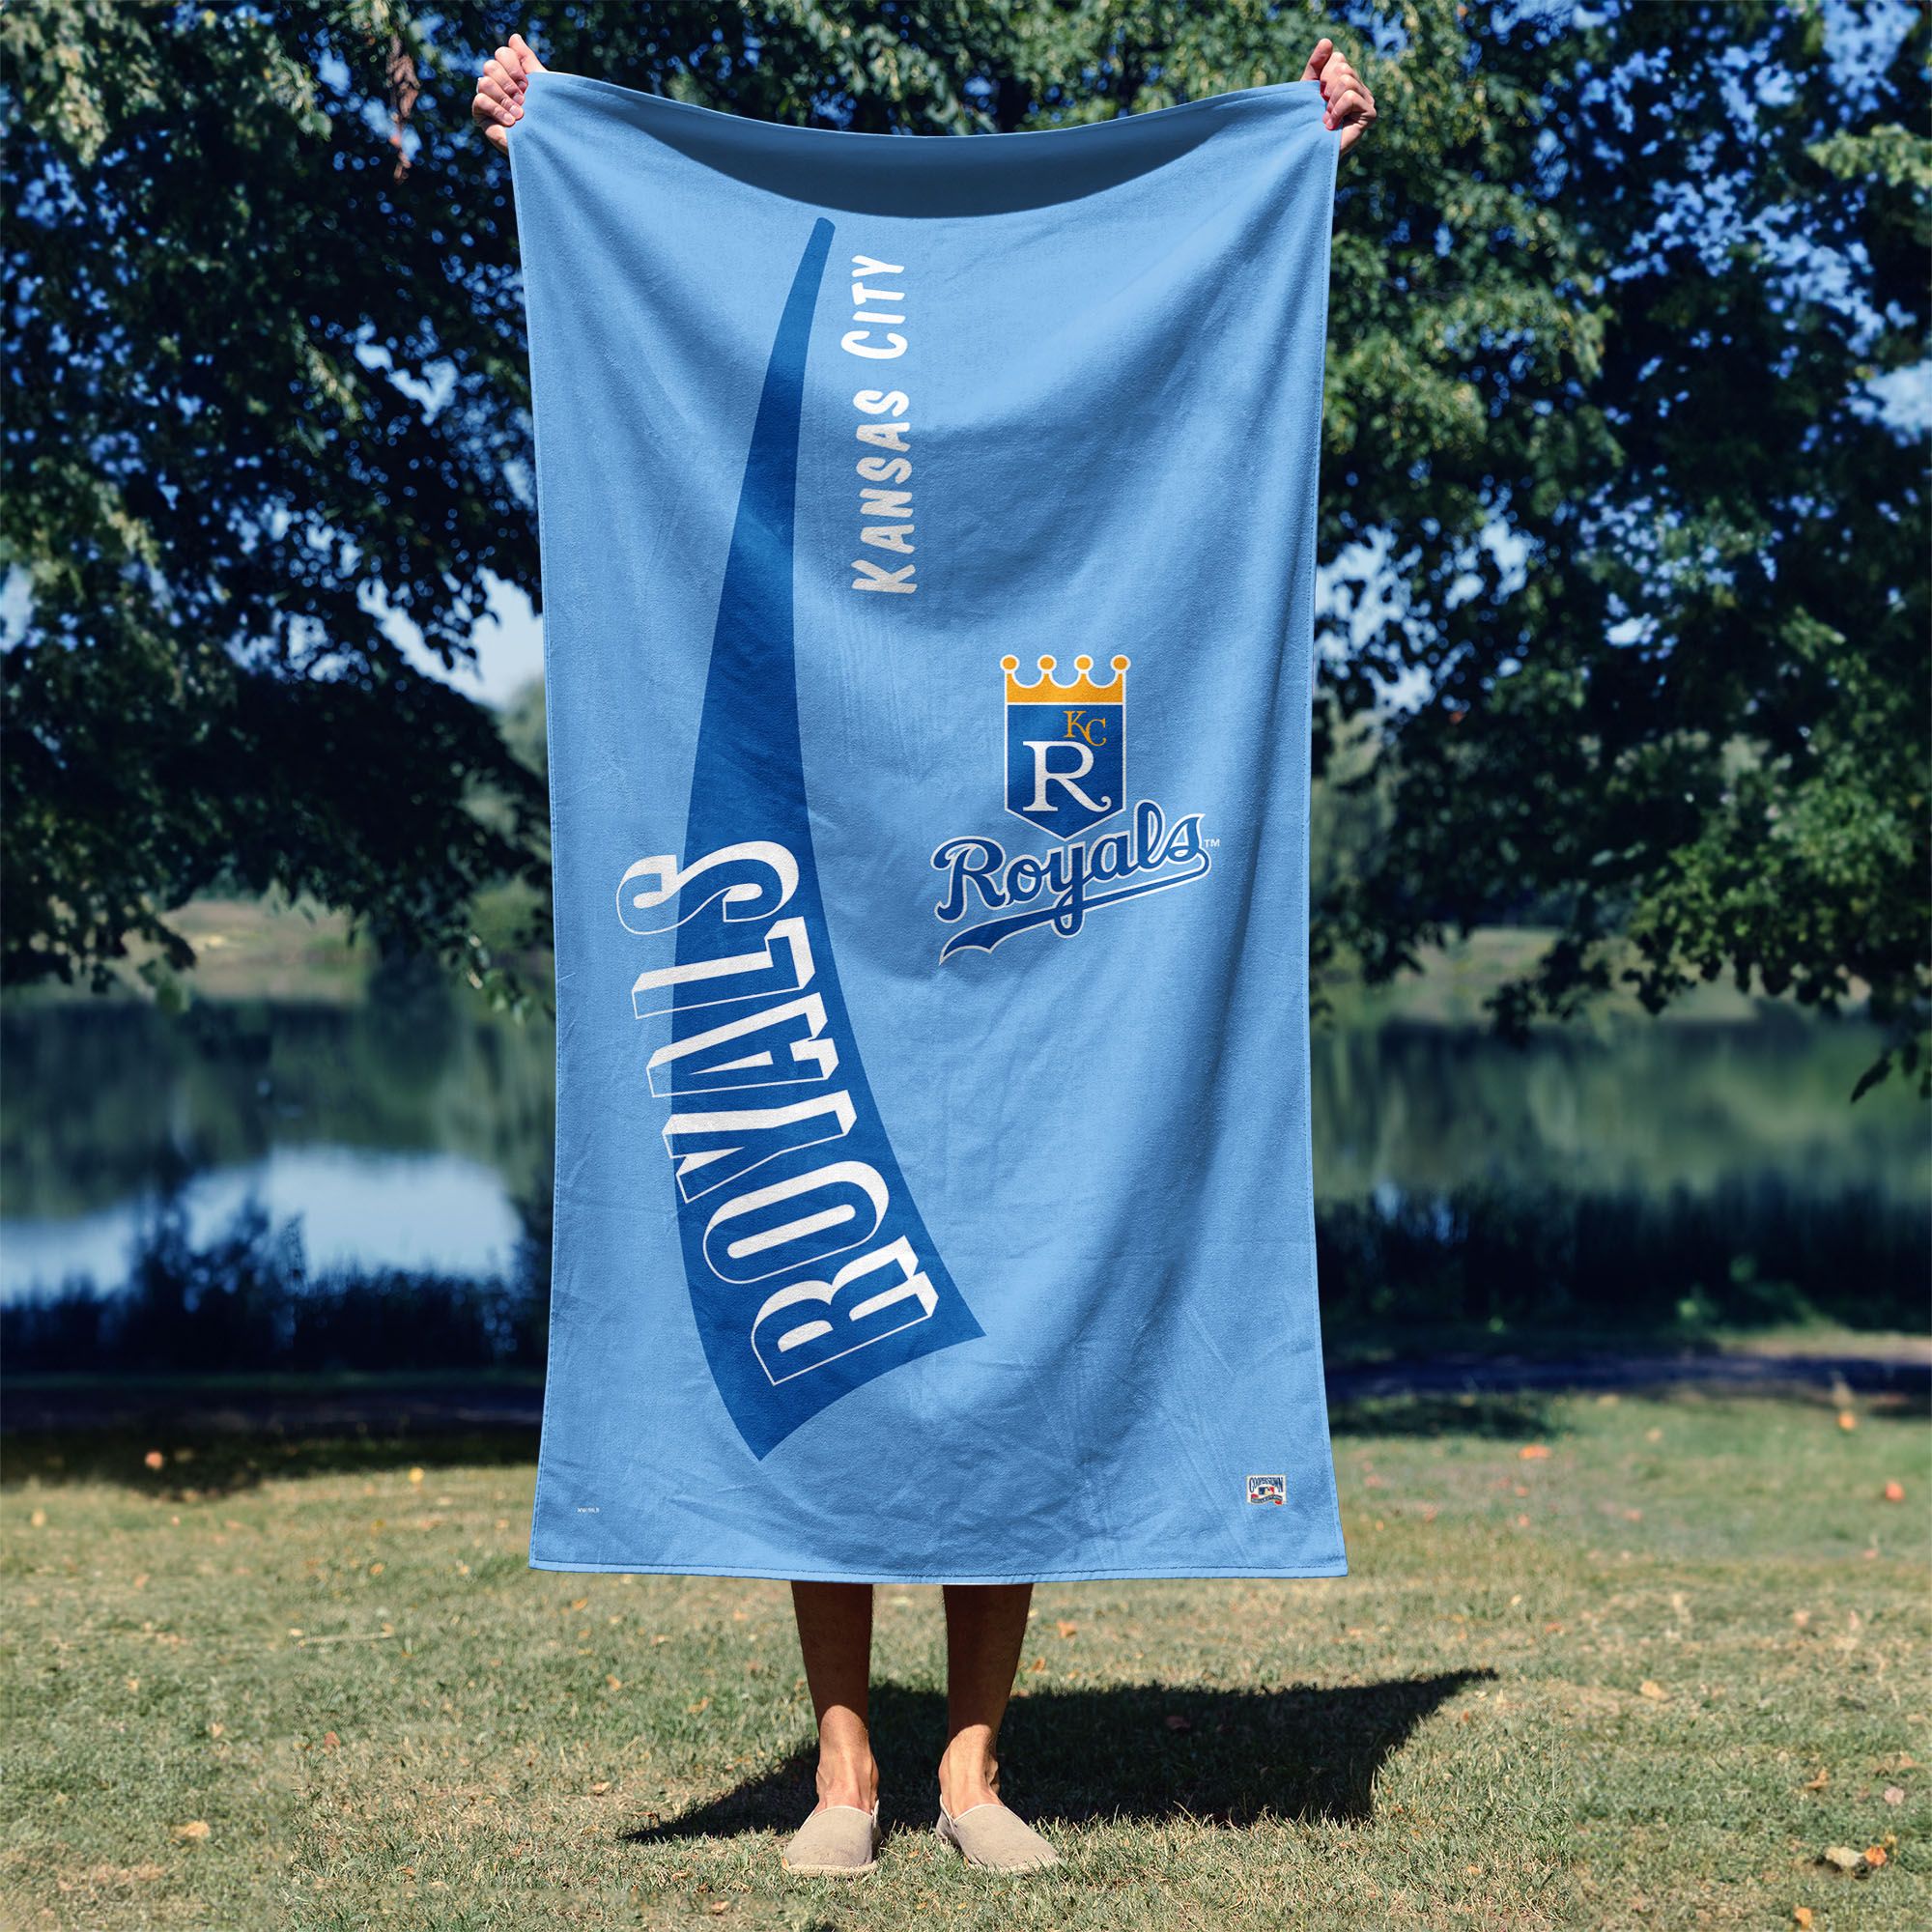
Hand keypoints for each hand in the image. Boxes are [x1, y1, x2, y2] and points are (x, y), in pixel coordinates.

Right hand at [472, 32, 544, 151]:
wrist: (549, 143)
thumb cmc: (548, 115)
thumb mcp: (542, 84)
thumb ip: (528, 60)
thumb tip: (514, 37)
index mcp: (511, 72)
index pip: (503, 53)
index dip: (514, 66)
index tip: (528, 84)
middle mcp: (497, 82)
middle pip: (491, 65)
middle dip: (509, 82)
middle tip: (524, 99)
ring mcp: (488, 97)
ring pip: (484, 81)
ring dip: (504, 97)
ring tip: (520, 114)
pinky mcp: (481, 114)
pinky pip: (480, 100)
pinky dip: (497, 109)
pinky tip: (511, 122)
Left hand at [1300, 38, 1376, 156]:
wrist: (1308, 150)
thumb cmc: (1308, 121)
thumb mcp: (1308, 88)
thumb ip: (1316, 65)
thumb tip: (1327, 41)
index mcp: (1349, 79)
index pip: (1338, 58)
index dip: (1322, 76)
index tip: (1318, 96)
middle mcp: (1361, 88)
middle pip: (1343, 68)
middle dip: (1326, 89)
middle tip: (1323, 109)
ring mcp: (1368, 101)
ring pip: (1347, 81)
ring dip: (1330, 103)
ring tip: (1327, 119)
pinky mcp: (1370, 114)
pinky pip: (1351, 97)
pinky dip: (1337, 111)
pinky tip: (1332, 125)